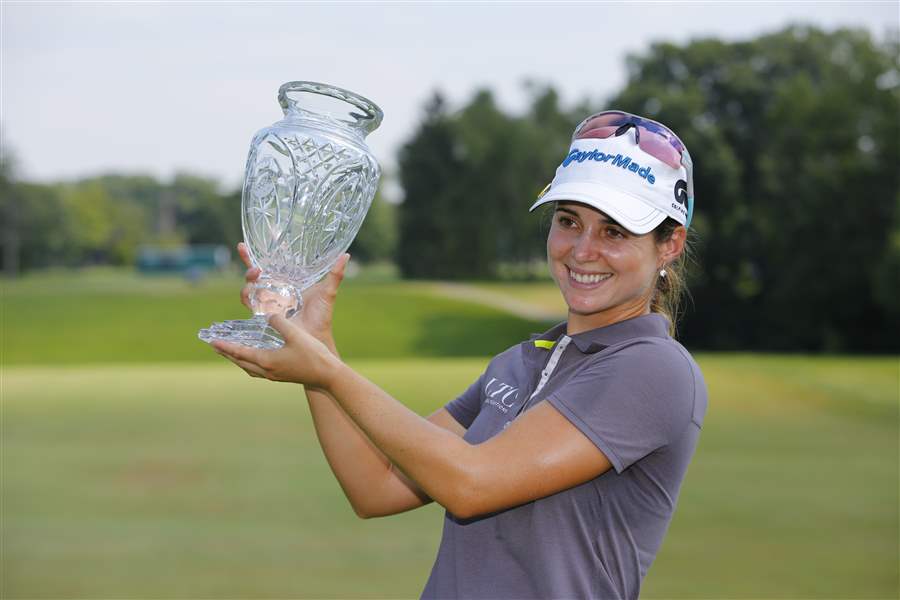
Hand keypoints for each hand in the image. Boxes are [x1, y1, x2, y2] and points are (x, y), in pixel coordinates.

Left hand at [212, 314, 340, 388]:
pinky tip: (255, 358)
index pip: (240, 352)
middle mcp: (267, 370)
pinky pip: (258, 370)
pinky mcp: (281, 376)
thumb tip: (268, 316)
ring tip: (231, 352)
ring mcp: (274, 375)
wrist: (328, 375)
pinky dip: (250, 363)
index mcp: (266, 360)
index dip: (225, 346)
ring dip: (238, 359)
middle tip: (215, 346)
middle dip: (227, 354)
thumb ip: (279, 322)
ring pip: (249, 368)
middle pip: (240, 362)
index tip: (212, 342)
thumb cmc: (313, 354)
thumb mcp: (295, 334)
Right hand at [237, 242, 349, 344]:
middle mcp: (274, 291)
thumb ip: (335, 274)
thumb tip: (345, 255)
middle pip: (254, 276)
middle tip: (256, 268)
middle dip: (249, 267)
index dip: (253, 256)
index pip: (267, 266)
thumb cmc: (322, 315)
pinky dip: (246, 298)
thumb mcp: (327, 291)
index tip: (242, 245)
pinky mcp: (263, 315)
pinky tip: (251, 294)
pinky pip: (249, 304)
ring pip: (249, 289)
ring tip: (256, 277)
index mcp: (286, 283)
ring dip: (248, 282)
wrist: (316, 337)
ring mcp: (267, 303)